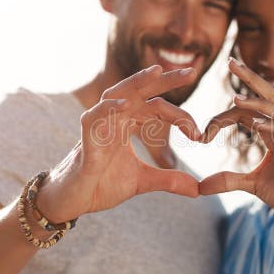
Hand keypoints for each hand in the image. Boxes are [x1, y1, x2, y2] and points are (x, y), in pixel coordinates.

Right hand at [38, 65, 201, 221]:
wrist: (74, 202)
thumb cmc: (102, 184)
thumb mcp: (143, 181)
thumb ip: (169, 180)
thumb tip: (198, 189)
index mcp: (129, 124)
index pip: (157, 107)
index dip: (180, 116)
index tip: (199, 135)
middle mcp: (115, 118)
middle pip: (141, 91)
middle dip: (165, 80)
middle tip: (191, 72)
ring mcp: (100, 125)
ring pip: (118, 94)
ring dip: (137, 82)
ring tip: (156, 72)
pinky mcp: (85, 138)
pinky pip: (94, 116)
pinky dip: (108, 108)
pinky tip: (125, 104)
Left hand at [199, 58, 273, 227]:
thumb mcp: (253, 185)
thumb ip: (229, 181)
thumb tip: (200, 186)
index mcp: (271, 132)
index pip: (246, 112)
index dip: (223, 117)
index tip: (202, 134)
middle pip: (268, 95)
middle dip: (250, 77)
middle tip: (230, 60)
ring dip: (258, 102)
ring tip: (236, 97)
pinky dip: (273, 127)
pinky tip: (257, 125)